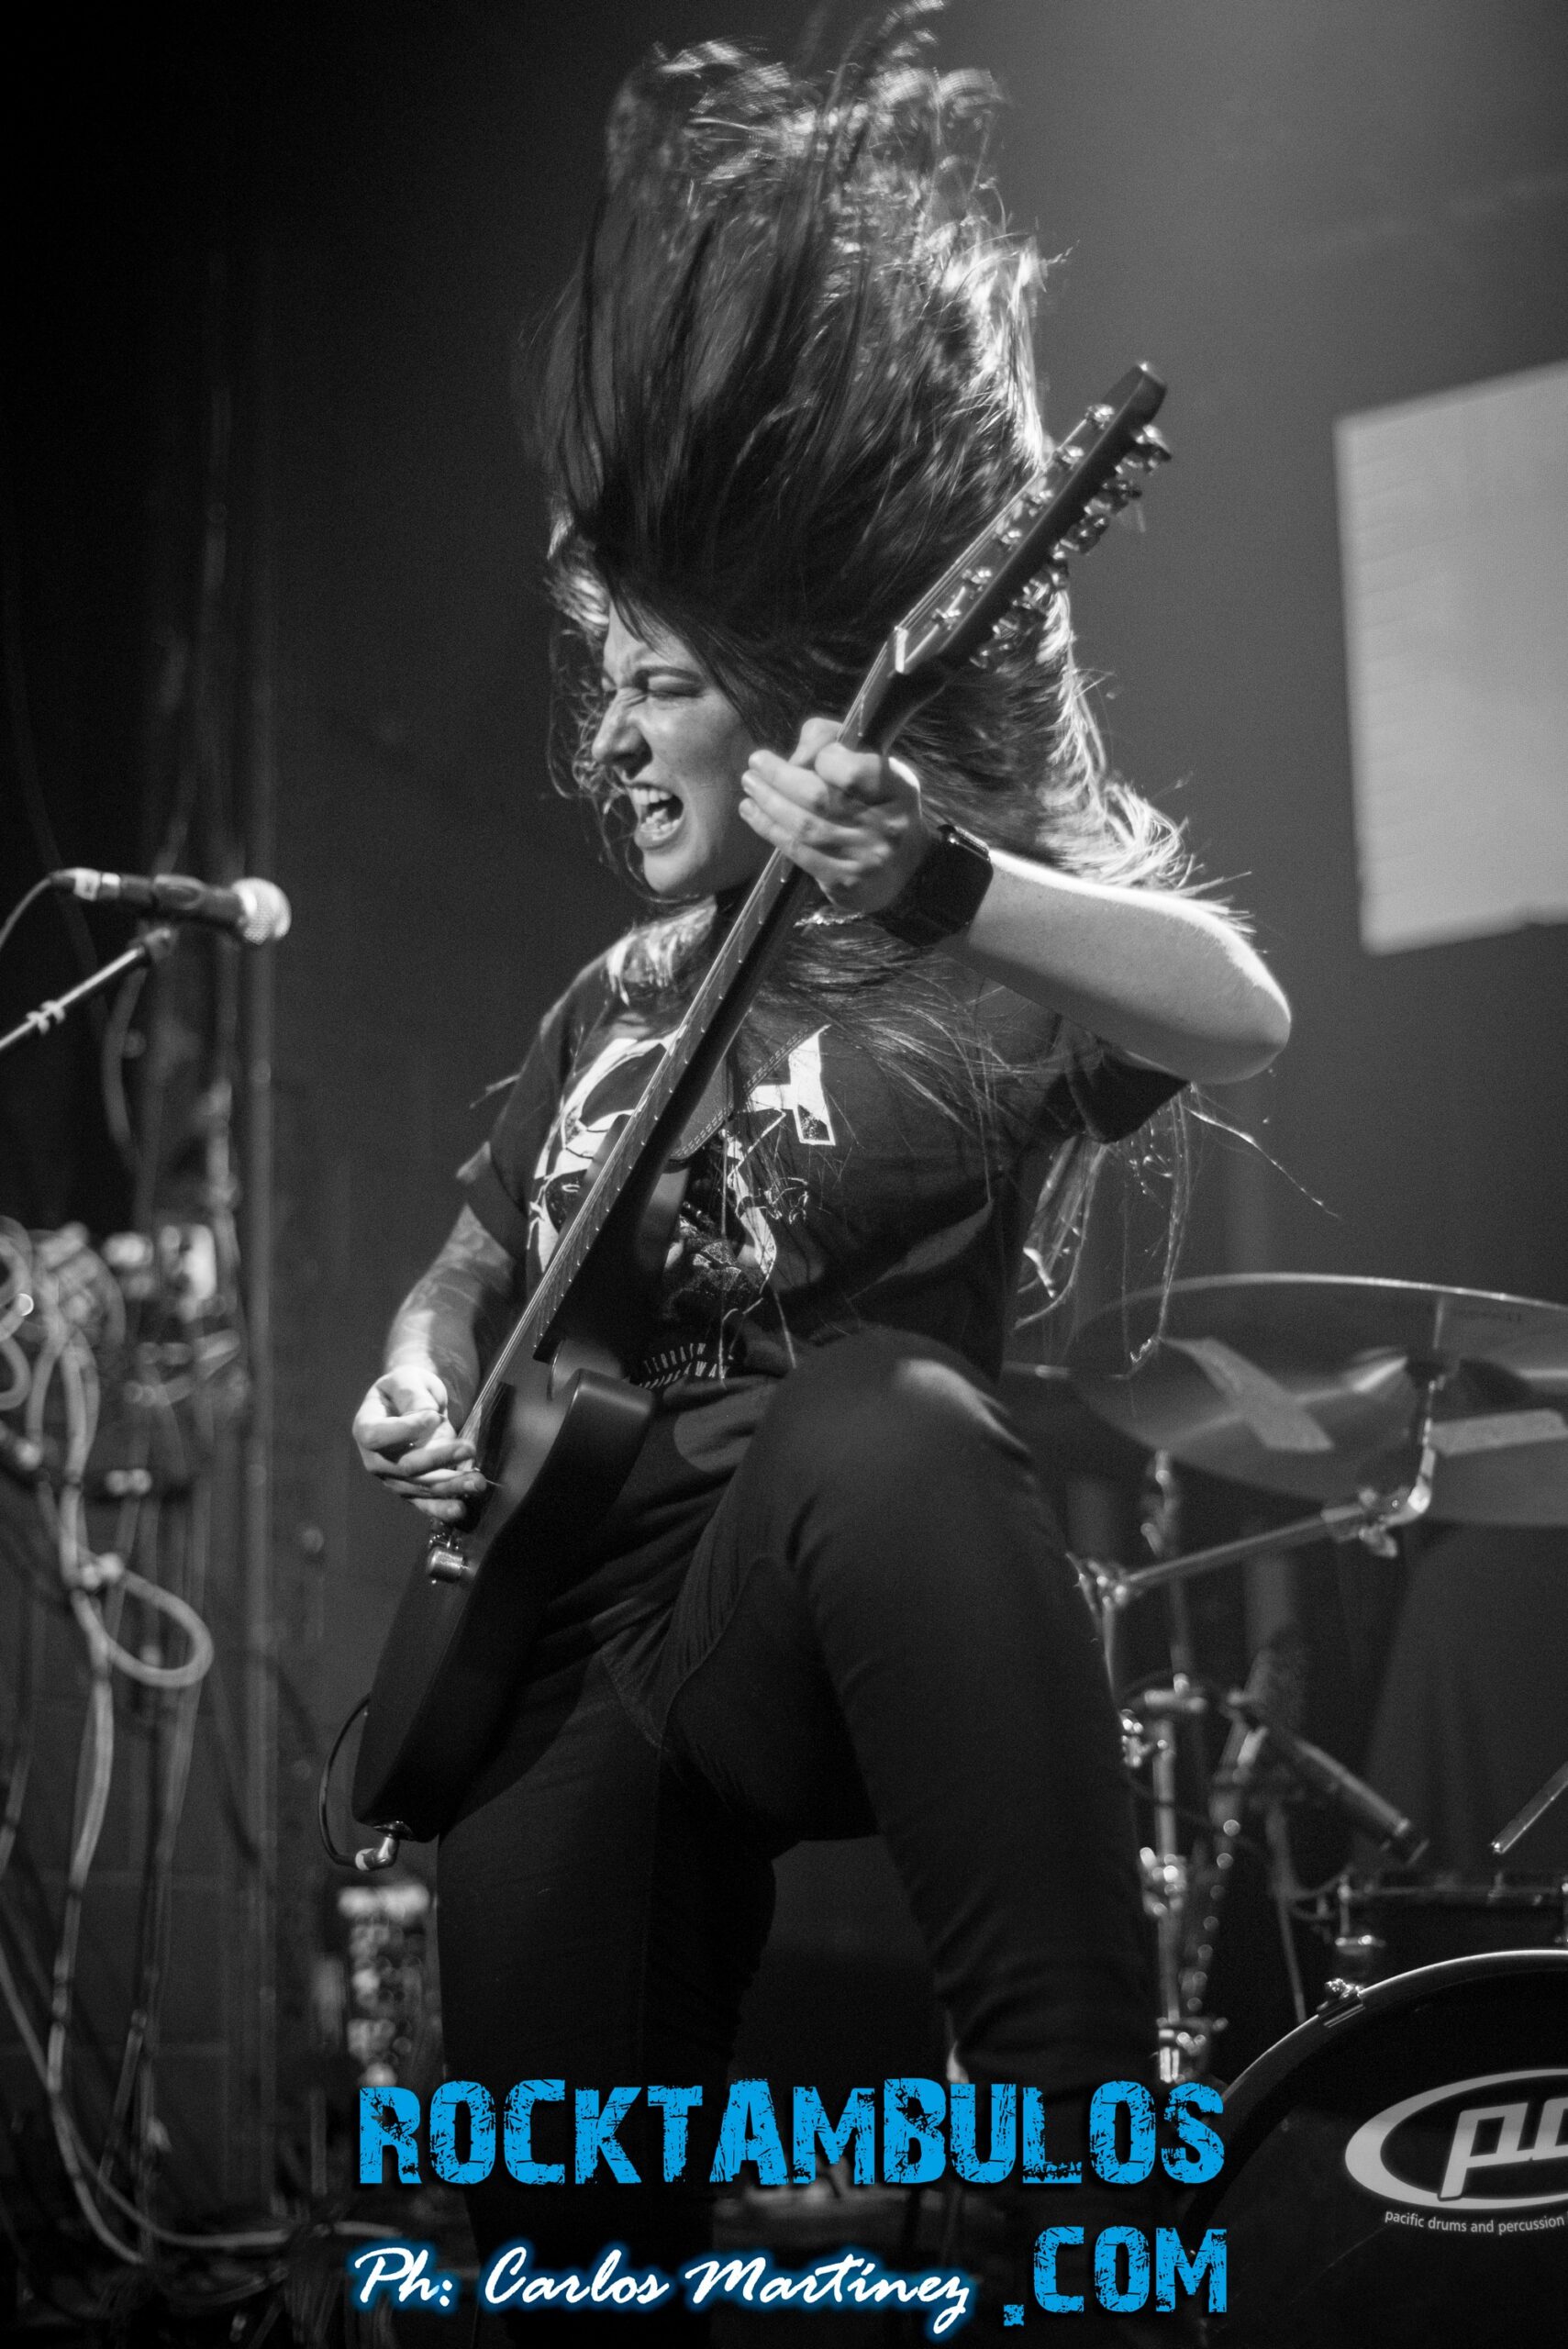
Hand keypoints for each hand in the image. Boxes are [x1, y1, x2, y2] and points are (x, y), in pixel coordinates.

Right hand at [351, 1361, 483, 1523]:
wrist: (413, 1405)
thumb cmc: (406, 1389)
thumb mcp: (407, 1379)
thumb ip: (412, 1394)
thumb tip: (426, 1415)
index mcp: (366, 1427)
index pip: (377, 1436)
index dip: (404, 1430)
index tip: (434, 1416)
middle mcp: (375, 1458)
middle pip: (403, 1466)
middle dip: (438, 1459)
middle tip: (468, 1448)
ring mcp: (392, 1478)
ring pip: (420, 1487)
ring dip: (450, 1486)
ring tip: (477, 1481)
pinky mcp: (412, 1490)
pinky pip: (425, 1503)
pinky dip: (442, 1508)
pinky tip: (460, 1510)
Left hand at [738, 718, 932, 913]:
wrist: (907, 868)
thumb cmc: (879, 804)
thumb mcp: (872, 764)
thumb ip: (833, 742)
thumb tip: (796, 755)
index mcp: (897, 789)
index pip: (853, 771)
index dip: (823, 758)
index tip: (802, 756)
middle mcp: (885, 826)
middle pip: (820, 799)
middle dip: (780, 778)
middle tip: (755, 763)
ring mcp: (865, 858)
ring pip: (805, 827)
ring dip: (769, 803)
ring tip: (750, 785)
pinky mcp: (845, 881)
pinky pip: (800, 853)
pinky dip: (770, 830)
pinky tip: (753, 814)